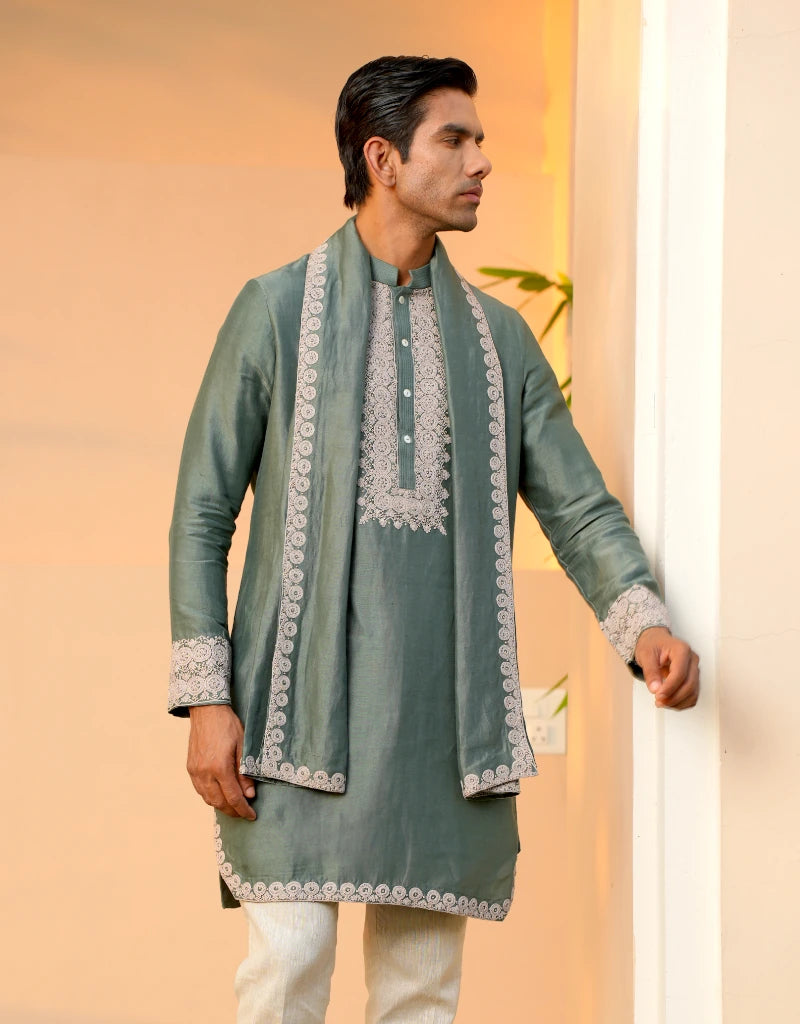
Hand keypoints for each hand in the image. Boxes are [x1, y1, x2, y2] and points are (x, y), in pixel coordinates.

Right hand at [186, 705, 256, 819]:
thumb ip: (245, 773)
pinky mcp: (190, 768)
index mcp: (219, 767)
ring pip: (208, 798)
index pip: (233, 797)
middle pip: (219, 802)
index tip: (252, 816)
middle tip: (244, 813)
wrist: (207, 711)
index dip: (243, 810)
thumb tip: (249, 795)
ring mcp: (195, 771)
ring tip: (234, 807)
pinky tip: (219, 795)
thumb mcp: (243, 746)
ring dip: (221, 806)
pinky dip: (210, 797)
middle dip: (233, 811)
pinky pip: (200, 790)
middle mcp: (204, 772)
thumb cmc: (228, 725)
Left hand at [634, 626, 699, 709]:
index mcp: (681, 649)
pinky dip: (682, 702)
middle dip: (674, 697)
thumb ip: (650, 671)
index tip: (658, 696)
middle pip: (689, 684)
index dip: (670, 687)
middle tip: (658, 702)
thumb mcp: (645, 654)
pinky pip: (692, 695)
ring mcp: (694, 669)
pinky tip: (669, 702)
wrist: (655, 641)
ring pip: (693, 692)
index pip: (680, 673)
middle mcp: (692, 659)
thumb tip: (655, 689)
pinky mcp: (693, 678)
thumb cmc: (652, 644)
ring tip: (661, 703)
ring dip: (678, 702)